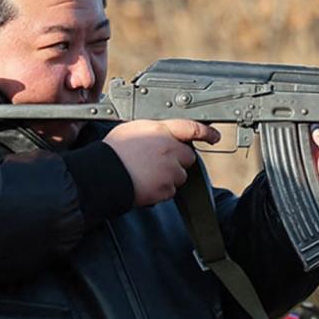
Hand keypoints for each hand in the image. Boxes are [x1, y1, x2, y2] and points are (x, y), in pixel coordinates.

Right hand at [104, 119, 220, 205]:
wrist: (103, 175)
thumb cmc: (113, 152)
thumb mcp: (132, 128)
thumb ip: (153, 130)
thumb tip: (162, 134)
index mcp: (160, 130)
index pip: (191, 128)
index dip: (206, 132)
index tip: (214, 136)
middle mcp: (169, 149)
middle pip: (188, 157)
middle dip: (177, 161)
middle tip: (156, 162)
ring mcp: (169, 170)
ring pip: (179, 176)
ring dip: (169, 176)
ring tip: (146, 174)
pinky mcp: (166, 188)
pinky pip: (170, 190)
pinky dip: (161, 189)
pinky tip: (145, 183)